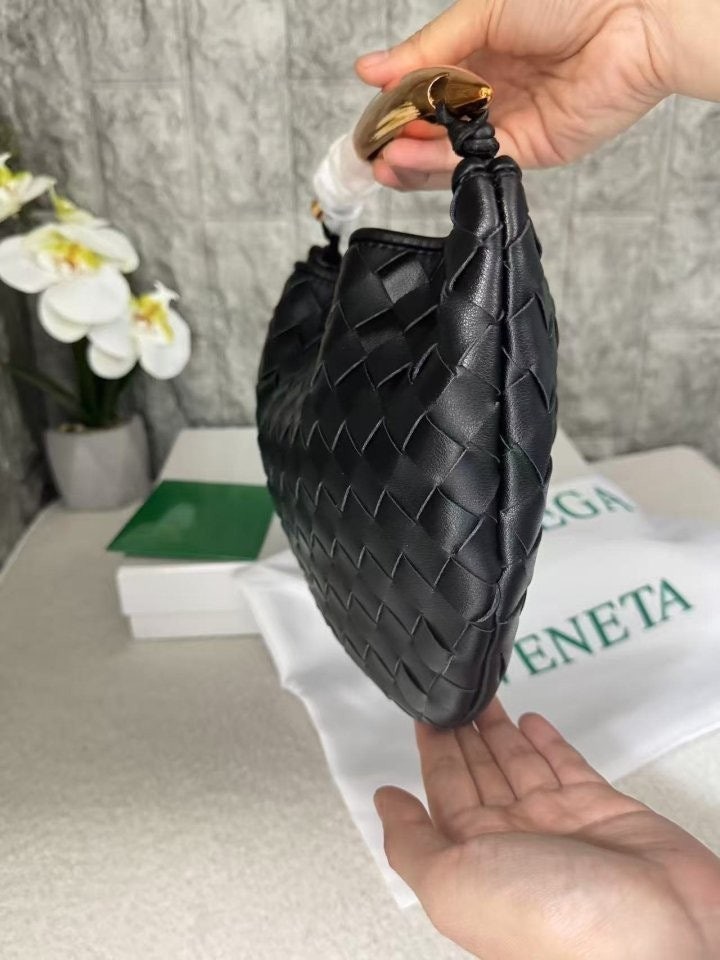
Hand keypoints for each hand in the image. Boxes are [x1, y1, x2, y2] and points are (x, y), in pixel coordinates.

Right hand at [355, 0, 719, 187]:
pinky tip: (406, 160)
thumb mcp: (479, 14)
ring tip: (379, 161)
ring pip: (450, 152)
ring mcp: (509, 123)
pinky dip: (437, 165)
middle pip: (434, 126)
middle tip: (366, 150)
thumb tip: (369, 72)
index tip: (367, 119)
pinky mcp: (529, 150)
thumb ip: (425, 52)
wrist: (633, 18)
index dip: (394, 105)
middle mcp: (493, 90)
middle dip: (398, 139)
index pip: (425, 88)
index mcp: (481, 51)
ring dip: (411, 159)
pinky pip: (475, 163)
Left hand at [375, 700, 719, 958]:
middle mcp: (516, 845)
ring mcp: (561, 827)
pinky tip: (531, 720)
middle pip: (480, 775)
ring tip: (483, 697)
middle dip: (464, 736)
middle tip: (452, 698)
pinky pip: (567, 767)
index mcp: (475, 864)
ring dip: (501, 731)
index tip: (422, 717)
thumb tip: (384, 803)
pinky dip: (548, 742)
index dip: (432, 754)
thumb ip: (412, 843)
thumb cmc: (554, 924)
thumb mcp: (453, 885)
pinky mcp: (604, 812)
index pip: (444, 795)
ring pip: (520, 765)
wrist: (659, 938)